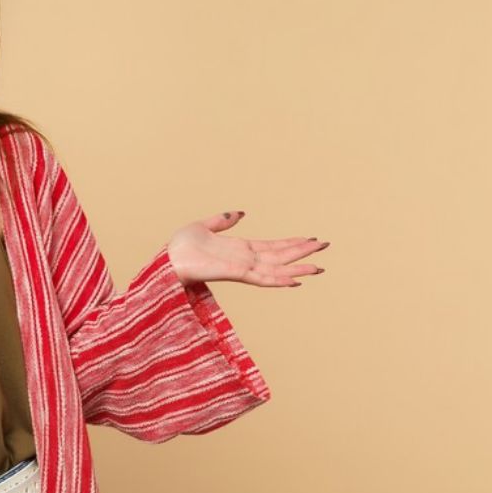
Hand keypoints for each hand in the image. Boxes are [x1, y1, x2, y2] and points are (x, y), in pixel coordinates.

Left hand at [166, 211, 328, 287]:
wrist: (166, 260)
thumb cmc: (179, 247)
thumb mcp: (203, 226)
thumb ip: (222, 220)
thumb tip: (238, 212)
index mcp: (239, 249)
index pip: (271, 246)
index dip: (291, 243)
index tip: (310, 239)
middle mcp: (244, 260)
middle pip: (280, 256)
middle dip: (302, 252)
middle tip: (326, 246)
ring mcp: (241, 268)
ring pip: (276, 269)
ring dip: (298, 267)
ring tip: (320, 266)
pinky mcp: (234, 274)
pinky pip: (261, 278)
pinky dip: (279, 279)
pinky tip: (296, 280)